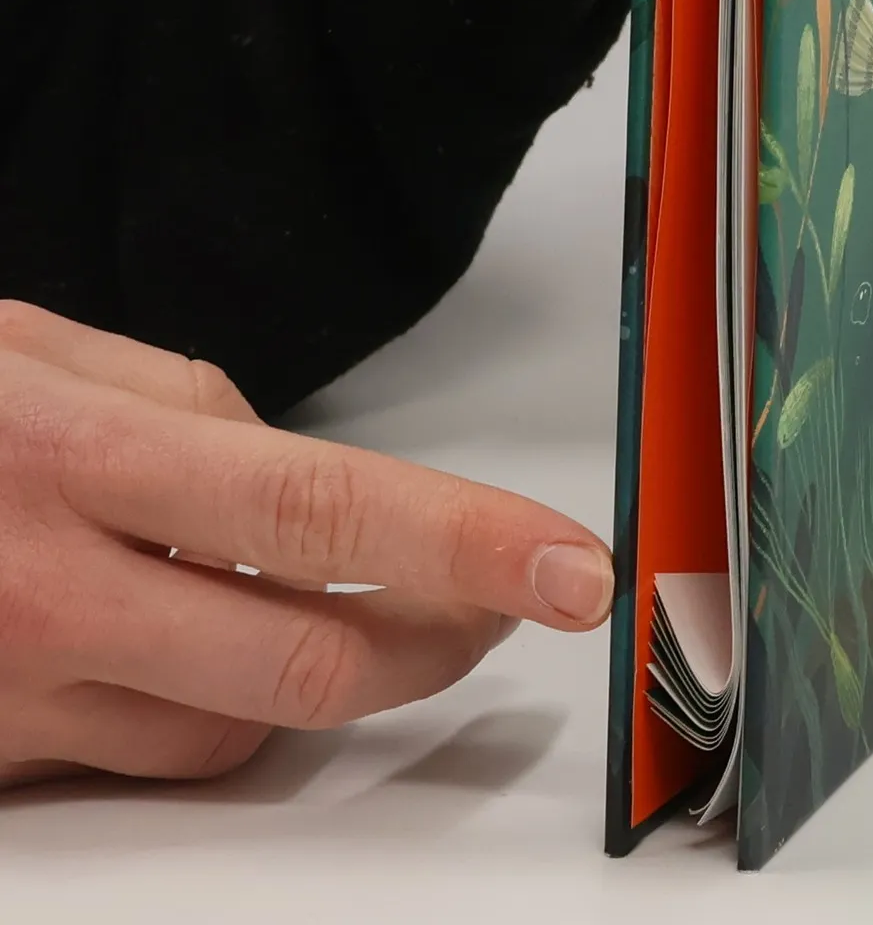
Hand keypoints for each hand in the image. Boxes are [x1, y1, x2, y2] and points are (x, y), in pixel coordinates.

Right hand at [0, 303, 612, 788]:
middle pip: (312, 658)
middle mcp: (50, 592)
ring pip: (240, 732)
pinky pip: (148, 760)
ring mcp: (14, 694)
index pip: (324, 511)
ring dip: (325, 674)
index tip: (573, 569)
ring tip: (335, 599)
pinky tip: (191, 636)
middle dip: (443, 638)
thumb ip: (193, 413)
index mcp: (83, 459)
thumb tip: (308, 488)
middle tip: (509, 600)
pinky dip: (209, 707)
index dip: (469, 544)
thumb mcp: (44, 356)